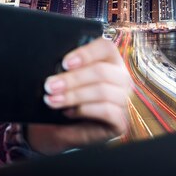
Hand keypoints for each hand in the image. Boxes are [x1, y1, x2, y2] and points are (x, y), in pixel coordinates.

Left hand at [27, 37, 131, 154]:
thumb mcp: (67, 81)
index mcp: (110, 62)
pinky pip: (107, 111)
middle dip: (72, 79)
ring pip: (103, 91)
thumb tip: (57, 68)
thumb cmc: (68, 98)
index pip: (107, 47)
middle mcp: (123, 79)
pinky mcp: (123, 121)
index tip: (64, 63)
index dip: (86, 53)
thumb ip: (68, 70)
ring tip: (53, 100)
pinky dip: (84, 110)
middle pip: (102, 71)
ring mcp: (126, 100)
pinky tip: (69, 112)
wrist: (68, 128)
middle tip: (50, 85)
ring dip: (73, 95)